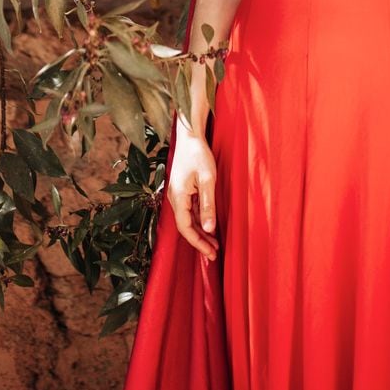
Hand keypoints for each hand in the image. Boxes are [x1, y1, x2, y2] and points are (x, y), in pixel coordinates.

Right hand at [167, 132, 219, 260]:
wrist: (189, 136)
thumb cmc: (198, 154)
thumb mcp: (207, 179)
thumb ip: (208, 204)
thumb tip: (209, 228)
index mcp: (178, 197)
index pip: (185, 227)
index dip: (197, 243)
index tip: (209, 253)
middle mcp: (174, 198)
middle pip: (185, 226)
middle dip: (199, 241)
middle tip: (214, 254)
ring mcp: (178, 194)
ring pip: (188, 219)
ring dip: (200, 232)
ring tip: (214, 244)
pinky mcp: (183, 190)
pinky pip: (190, 210)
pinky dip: (199, 220)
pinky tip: (209, 226)